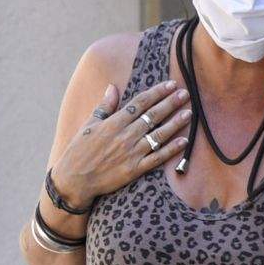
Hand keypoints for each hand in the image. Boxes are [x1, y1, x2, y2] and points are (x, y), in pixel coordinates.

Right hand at [49, 74, 187, 211]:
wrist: (75, 179)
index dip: (157, 92)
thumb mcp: (89, 125)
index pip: (140, 103)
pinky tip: (184, 141)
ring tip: (189, 113)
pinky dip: (171, 149)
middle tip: (185, 93)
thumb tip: (112, 87)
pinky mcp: (135, 169)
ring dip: (175, 123)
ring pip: (158, 135)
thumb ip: (104, 106)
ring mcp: (131, 153)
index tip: (170, 84)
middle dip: (170, 103)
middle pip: (153, 116)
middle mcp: (125, 136)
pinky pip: (157, 158)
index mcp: (113, 123)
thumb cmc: (79, 150)